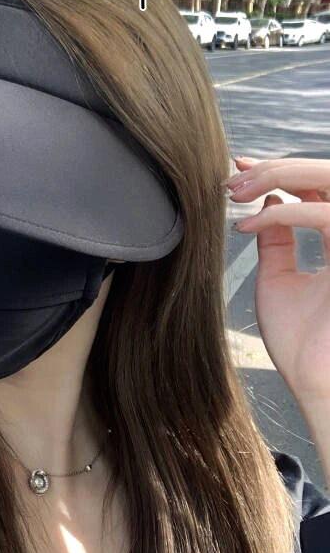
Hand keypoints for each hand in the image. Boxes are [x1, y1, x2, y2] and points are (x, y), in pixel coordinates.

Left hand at [224, 156, 329, 409]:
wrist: (316, 385)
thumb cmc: (300, 344)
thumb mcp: (278, 281)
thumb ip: (277, 242)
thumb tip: (270, 203)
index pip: (317, 188)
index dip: (279, 171)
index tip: (236, 168)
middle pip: (327, 174)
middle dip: (276, 167)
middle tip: (233, 176)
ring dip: (280, 176)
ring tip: (237, 190)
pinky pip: (326, 217)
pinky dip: (284, 215)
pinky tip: (248, 227)